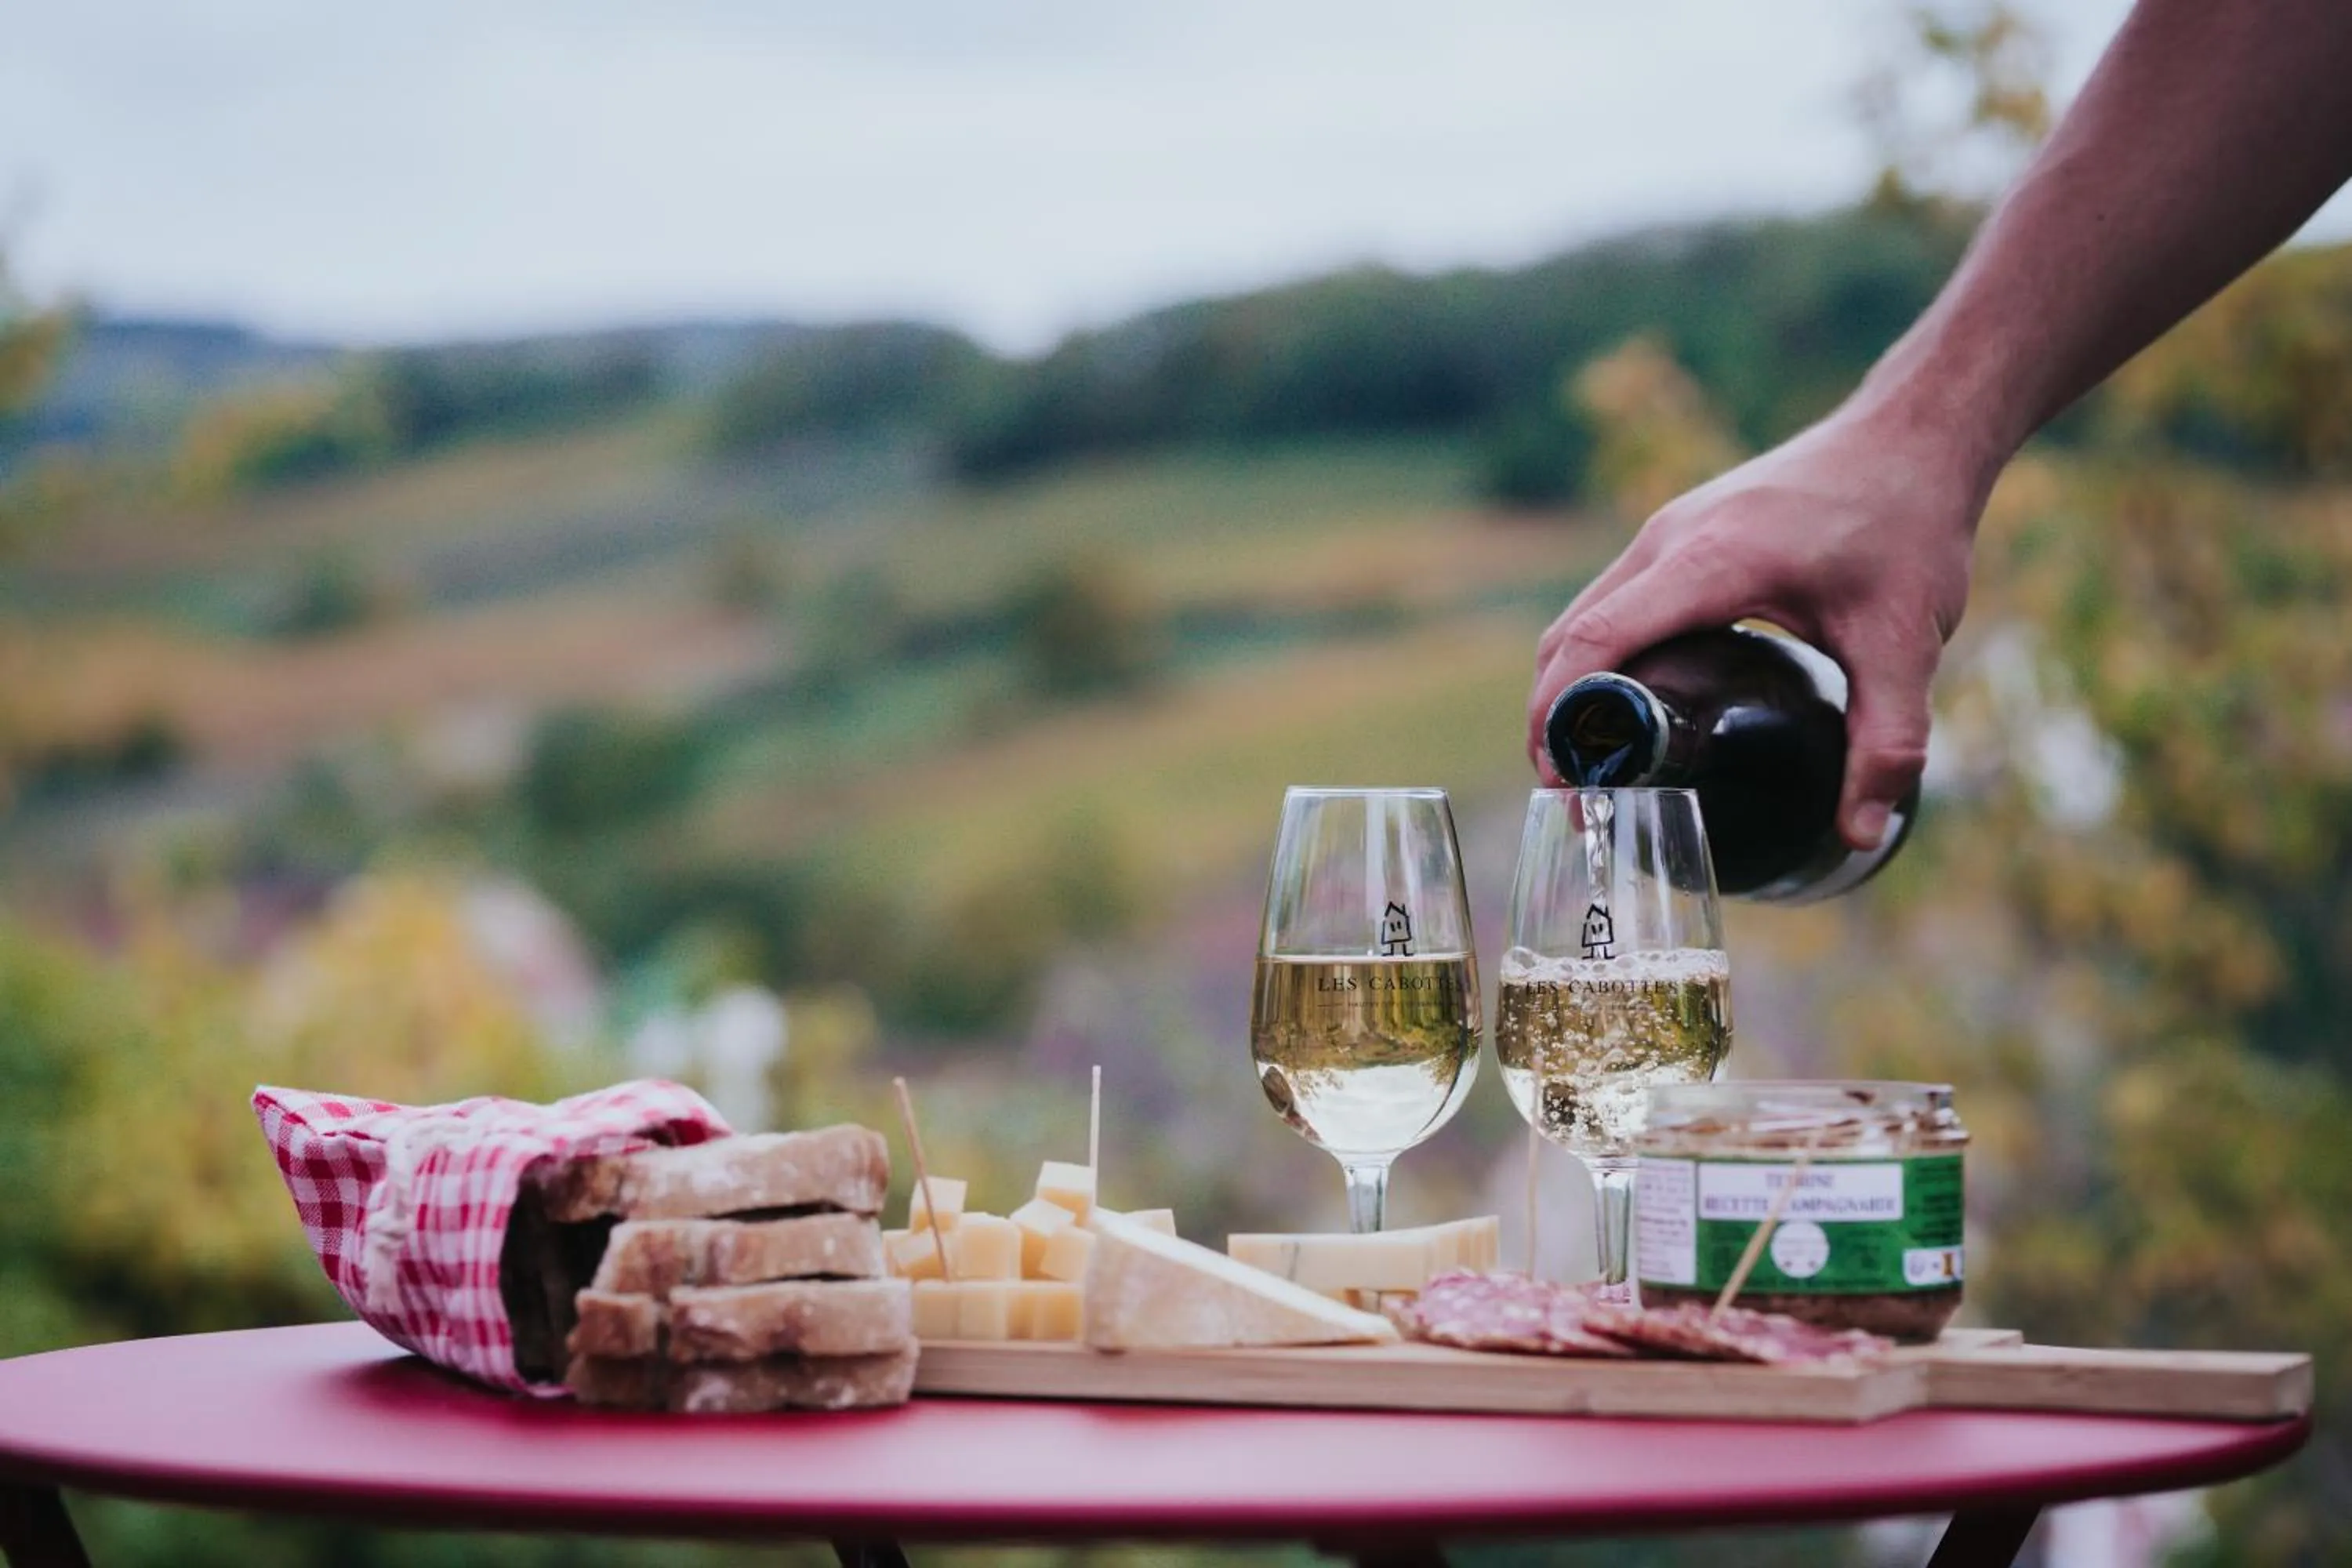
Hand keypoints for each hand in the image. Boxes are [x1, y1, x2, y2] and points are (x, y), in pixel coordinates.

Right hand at [1525, 406, 1987, 849]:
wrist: (1913, 434)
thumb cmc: (1908, 526)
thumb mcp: (1905, 641)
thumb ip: (1886, 740)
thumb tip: (1861, 834)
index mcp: (1709, 563)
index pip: (1597, 640)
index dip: (1561, 716)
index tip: (1560, 782)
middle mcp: (1669, 540)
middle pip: (1570, 635)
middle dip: (1555, 720)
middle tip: (1575, 796)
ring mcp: (1668, 532)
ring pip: (1584, 616)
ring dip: (1572, 688)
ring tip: (1594, 765)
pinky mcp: (1680, 534)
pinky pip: (1614, 602)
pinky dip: (1599, 659)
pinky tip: (1633, 707)